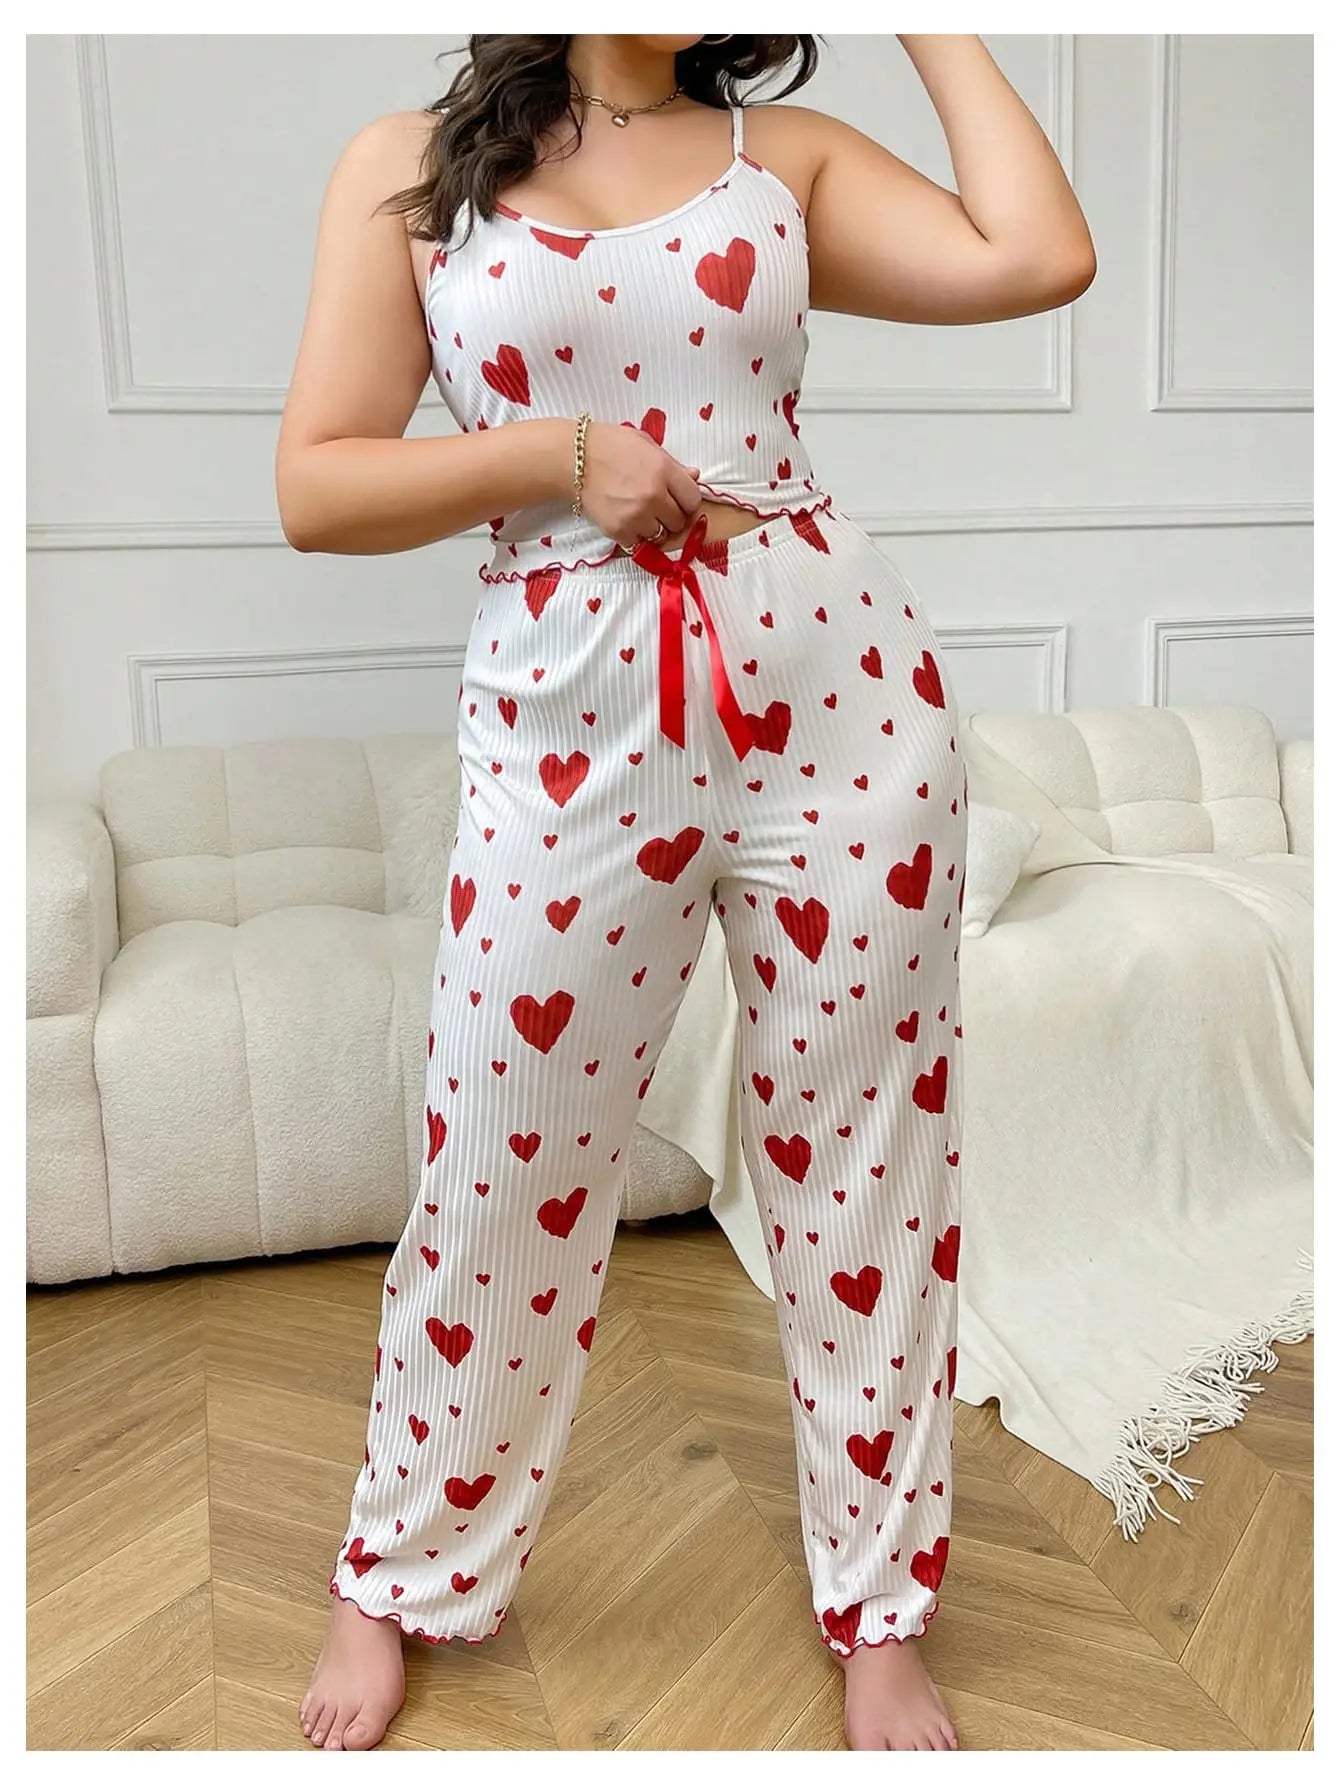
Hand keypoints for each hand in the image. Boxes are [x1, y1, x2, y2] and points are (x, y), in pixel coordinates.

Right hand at [579, 421, 701, 548]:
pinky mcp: (618, 530)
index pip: (694, 500)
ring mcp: (636, 516)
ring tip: (639, 513)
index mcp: (664, 471)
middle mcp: (654, 496)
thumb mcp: (645, 444)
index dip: (687, 500)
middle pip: (679, 521)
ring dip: (653, 527)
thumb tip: (695, 476)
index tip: (677, 498)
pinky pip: (638, 543)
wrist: (572, 459)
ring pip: (660, 535)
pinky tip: (626, 520)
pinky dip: (634, 536)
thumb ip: (673, 464)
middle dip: (672, 515)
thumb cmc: (609, 445)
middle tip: (658, 506)